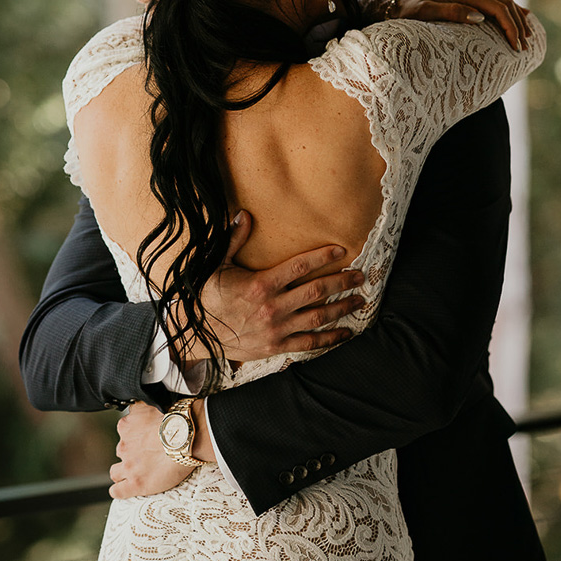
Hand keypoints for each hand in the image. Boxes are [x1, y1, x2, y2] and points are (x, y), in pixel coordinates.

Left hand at [109, 402, 195, 498]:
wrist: (186, 437)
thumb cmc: (174, 418)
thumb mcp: (152, 403)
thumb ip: (141, 405)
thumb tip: (136, 401)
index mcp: (126, 426)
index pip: (124, 432)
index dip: (135, 436)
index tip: (146, 437)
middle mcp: (123, 446)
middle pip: (121, 452)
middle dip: (131, 454)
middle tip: (148, 454)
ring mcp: (128, 467)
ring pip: (115, 472)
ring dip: (123, 472)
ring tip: (139, 472)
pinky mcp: (135, 484)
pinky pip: (117, 491)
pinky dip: (120, 490)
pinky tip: (127, 488)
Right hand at [185, 212, 363, 361]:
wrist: (199, 334)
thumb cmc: (210, 297)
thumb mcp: (219, 265)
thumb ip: (234, 240)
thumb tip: (244, 214)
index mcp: (261, 284)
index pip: (299, 266)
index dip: (322, 257)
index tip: (341, 250)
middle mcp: (273, 307)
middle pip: (317, 291)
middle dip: (342, 282)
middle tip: (360, 276)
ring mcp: (277, 329)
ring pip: (318, 317)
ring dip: (342, 308)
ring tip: (360, 299)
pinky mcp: (277, 346)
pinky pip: (309, 342)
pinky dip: (330, 338)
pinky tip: (346, 332)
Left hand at [387, 0, 530, 50]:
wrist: (399, 5)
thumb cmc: (411, 12)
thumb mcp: (427, 13)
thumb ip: (452, 13)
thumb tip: (479, 18)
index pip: (497, 8)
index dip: (510, 27)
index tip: (516, 47)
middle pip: (505, 4)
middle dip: (518, 25)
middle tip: (525, 48)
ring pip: (504, 0)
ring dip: (518, 17)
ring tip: (527, 37)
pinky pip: (497, 0)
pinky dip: (512, 9)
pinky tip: (522, 16)